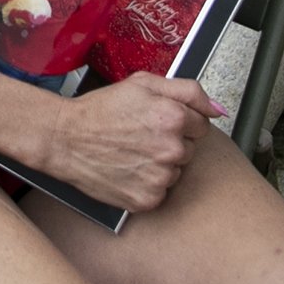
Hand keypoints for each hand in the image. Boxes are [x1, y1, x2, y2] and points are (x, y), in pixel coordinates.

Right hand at [44, 75, 221, 212]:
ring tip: (131, 153)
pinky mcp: (147, 199)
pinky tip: (128, 170)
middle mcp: (171, 149)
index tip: (157, 122)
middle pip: (189, 150)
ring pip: (175, 172)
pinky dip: (147, 184)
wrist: (65, 138)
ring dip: (159, 164)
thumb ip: (187, 90)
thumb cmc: (100, 111)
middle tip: (140, 136)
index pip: (201, 125)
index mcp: (174, 117)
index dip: (179, 121)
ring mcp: (160, 177)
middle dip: (170, 143)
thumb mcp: (142, 84)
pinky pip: (160, 192)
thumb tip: (218, 109)